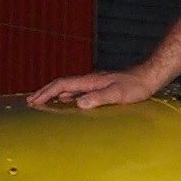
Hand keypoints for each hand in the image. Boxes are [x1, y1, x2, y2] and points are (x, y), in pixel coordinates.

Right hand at [26, 68, 158, 109]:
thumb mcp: (118, 94)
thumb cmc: (136, 86)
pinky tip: (69, 102)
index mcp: (90, 81)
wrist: (149, 77)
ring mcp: (95, 83)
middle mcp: (90, 81)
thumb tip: (78, 103)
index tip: (33, 101)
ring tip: (44, 102)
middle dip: (45, 92)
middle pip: (62, 85)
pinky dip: (67, 96)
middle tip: (31, 101)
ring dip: (55, 94)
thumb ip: (99, 98)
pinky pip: (78, 91)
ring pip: (69, 88)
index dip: (46, 92)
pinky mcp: (101, 87)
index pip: (62, 85)